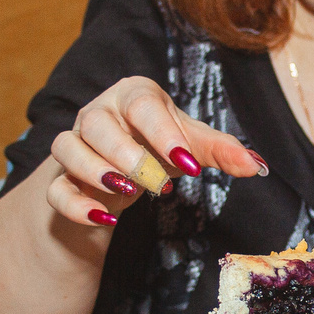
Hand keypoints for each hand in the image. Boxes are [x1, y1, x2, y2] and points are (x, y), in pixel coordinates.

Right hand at [43, 75, 267, 229]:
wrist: (119, 172)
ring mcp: (73, 143)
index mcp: (132, 96)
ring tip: (130, 192)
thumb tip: (256, 166)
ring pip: (68, 148)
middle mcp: (97, 113)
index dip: (164, 133)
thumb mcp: (190, 145)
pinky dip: (76, 204)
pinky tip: (103, 217)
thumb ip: (221, 151)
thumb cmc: (157, 146)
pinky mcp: (60, 179)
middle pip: (98, 124)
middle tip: (160, 184)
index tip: (190, 163)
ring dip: (97, 172)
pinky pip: (56, 189)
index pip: (142, 104)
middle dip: (129, 154)